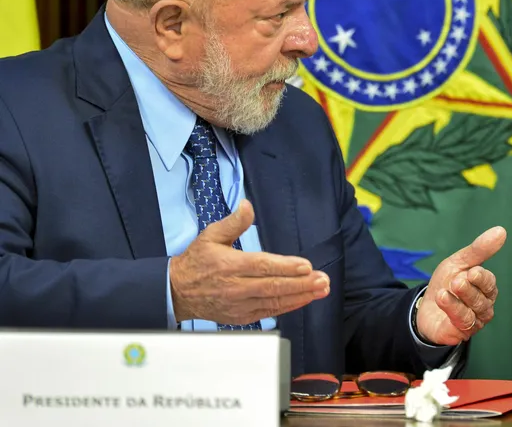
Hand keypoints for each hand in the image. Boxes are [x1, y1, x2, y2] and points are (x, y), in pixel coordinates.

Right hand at [170, 199, 329, 323]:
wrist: (177, 292)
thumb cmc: (197, 261)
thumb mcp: (210, 235)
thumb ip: (233, 222)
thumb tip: (247, 205)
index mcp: (229, 265)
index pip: (262, 266)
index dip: (286, 267)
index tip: (306, 266)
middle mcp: (236, 287)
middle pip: (273, 286)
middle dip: (301, 284)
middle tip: (322, 280)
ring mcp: (239, 304)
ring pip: (274, 302)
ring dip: (300, 297)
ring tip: (320, 290)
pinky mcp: (241, 316)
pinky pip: (269, 312)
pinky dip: (288, 307)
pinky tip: (303, 300)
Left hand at [414, 226, 506, 345]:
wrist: (424, 307)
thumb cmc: (446, 283)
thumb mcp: (458, 263)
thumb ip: (479, 250)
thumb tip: (501, 230)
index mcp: (485, 288)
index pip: (489, 283)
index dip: (481, 278)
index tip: (472, 271)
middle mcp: (484, 306)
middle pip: (482, 298)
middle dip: (469, 289)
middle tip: (457, 281)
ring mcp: (475, 321)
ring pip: (473, 311)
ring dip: (459, 299)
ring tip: (446, 290)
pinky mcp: (461, 332)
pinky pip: (462, 321)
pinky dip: (452, 309)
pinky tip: (442, 298)